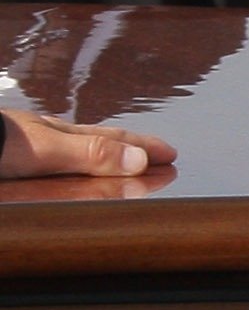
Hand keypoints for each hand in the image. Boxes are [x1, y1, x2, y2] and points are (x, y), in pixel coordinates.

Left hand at [0, 109, 174, 179]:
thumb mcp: (46, 150)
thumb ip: (91, 155)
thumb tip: (139, 160)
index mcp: (62, 134)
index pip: (114, 140)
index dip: (143, 147)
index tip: (170, 155)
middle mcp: (50, 141)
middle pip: (100, 143)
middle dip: (131, 151)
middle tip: (157, 158)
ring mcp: (32, 152)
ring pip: (78, 155)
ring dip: (105, 160)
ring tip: (123, 165)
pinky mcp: (17, 169)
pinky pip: (57, 169)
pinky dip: (75, 172)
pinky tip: (70, 176)